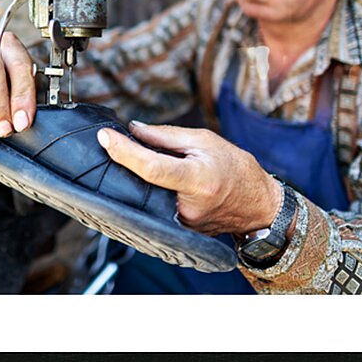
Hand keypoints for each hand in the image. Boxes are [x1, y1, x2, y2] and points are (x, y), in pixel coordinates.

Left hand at [96, 121, 281, 235]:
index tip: (105, 137)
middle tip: (115, 144)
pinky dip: (146, 191)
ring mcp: (181, 223)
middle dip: (124, 162)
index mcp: (197, 179)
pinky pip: (153, 207)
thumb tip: (133, 130)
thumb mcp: (204, 140)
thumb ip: (166, 136)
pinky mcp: (177, 231)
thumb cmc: (235, 168)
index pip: (150, 167)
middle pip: (142, 183)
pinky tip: (146, 180)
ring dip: (134, 178)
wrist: (257, 205)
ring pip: (145, 197)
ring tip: (135, 161)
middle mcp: (187, 206)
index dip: (124, 151)